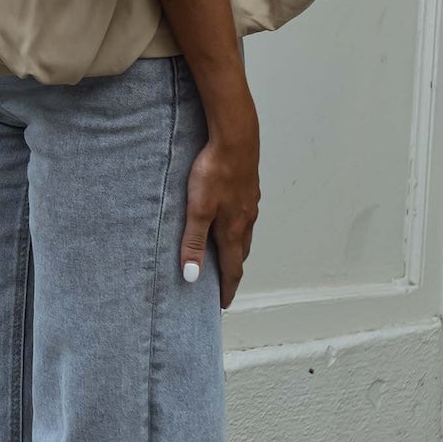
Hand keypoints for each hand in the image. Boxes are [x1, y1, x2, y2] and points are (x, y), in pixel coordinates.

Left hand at [179, 111, 259, 308]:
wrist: (235, 137)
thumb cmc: (215, 171)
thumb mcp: (198, 209)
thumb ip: (193, 242)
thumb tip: (192, 276)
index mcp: (234, 230)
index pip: (232, 269)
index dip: (227, 289)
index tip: (223, 305)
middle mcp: (246, 220)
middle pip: (240, 254)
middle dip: (232, 271)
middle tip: (222, 283)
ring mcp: (250, 203)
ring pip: (245, 234)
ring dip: (236, 249)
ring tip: (225, 255)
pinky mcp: (249, 187)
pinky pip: (245, 215)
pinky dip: (238, 227)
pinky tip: (229, 218)